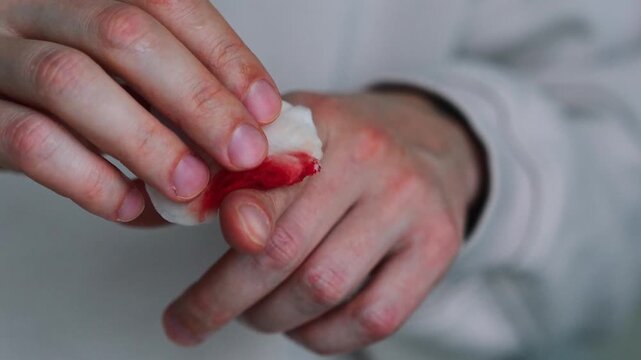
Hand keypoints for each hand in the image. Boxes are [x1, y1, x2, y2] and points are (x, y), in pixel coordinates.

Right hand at [0, 0, 280, 221]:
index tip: (265, 108)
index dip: (224, 55)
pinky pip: (28, 140)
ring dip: (146, 141)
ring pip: (70, 81)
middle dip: (197, 98)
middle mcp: (37, 6)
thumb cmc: (71, 92)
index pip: (167, 2)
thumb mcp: (124, 75)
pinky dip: (89, 179)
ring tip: (192, 185)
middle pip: (124, 34)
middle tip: (242, 152)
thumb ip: (173, 94)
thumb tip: (246, 138)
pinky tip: (129, 204)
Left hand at [162, 90, 484, 353]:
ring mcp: (411, 206)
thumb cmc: (348, 145)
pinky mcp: (439, 246)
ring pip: (324, 287)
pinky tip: (301, 327)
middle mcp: (372, 161)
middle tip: (188, 322)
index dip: (220, 239)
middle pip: (285, 249)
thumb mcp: (293, 132)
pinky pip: (373, 316)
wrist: (433, 141)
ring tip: (252, 314)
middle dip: (223, 299)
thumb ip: (240, 167)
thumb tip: (178, 209)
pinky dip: (324, 336)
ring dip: (271, 317)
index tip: (182, 281)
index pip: (262, 189)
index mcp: (325, 124)